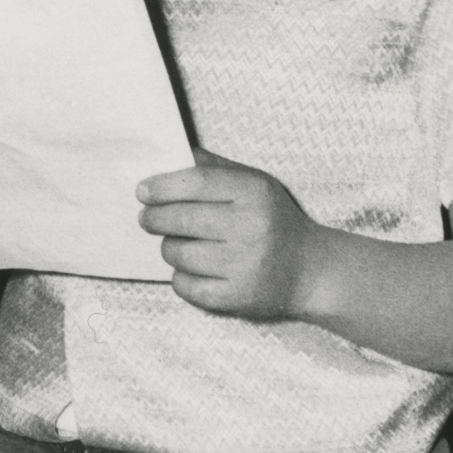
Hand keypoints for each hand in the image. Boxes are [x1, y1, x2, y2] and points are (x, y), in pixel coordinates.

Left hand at [137, 153, 327, 321]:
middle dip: (153, 218)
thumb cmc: (274, 221)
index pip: (196, 183)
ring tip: (177, 243)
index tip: (142, 191)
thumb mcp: (255, 184)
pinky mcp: (236, 296)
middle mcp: (251, 227)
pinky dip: (180, 277)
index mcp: (254, 193)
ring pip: (178, 253)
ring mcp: (244, 265)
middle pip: (181, 219)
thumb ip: (215, 168)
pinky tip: (192, 268)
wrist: (309, 270)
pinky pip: (185, 285)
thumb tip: (171, 156)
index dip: (162, 186)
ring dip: (168, 247)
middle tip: (147, 218)